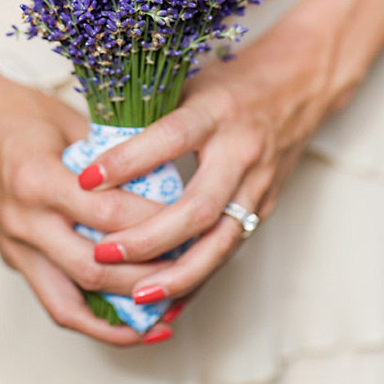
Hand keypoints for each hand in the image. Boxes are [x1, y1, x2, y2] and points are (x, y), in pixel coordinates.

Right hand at [0, 64, 174, 344]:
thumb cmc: (18, 112)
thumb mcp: (69, 121)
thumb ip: (110, 154)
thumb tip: (160, 180)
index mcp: (37, 179)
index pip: (107, 212)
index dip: (153, 221)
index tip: (189, 220)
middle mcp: (23, 219)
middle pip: (92, 265)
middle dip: (146, 274)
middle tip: (190, 269)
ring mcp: (14, 245)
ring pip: (70, 300)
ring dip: (119, 314)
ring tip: (164, 315)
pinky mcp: (12, 257)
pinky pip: (54, 299)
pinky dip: (91, 317)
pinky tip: (126, 323)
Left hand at [79, 20, 330, 303]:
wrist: (298, 88)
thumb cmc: (230, 84)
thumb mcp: (188, 84)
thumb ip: (149, 114)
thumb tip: (92, 146)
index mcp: (217, 112)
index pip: (171, 139)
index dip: (128, 161)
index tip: (85, 180)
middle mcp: (241, 151)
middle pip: (199, 208)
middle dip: (148, 239)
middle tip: (102, 254)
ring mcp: (259, 185)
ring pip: (220, 243)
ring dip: (176, 275)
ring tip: (134, 295)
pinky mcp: (265, 208)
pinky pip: (229, 250)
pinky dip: (197, 278)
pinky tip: (167, 299)